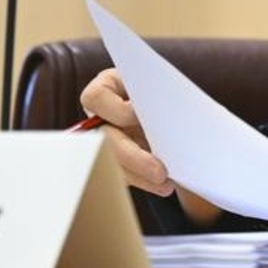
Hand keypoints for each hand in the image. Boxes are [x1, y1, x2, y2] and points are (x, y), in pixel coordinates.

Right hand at [80, 68, 221, 226]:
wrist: (172, 102)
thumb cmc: (163, 87)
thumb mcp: (157, 82)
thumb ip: (156, 92)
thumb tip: (166, 108)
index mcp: (106, 89)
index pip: (95, 98)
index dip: (115, 110)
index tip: (139, 115)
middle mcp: (100, 115)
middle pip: (104, 139)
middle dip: (133, 157)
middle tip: (160, 171)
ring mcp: (105, 138)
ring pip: (111, 162)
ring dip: (139, 176)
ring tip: (165, 183)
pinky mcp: (115, 158)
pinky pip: (123, 175)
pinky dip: (143, 181)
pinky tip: (162, 185)